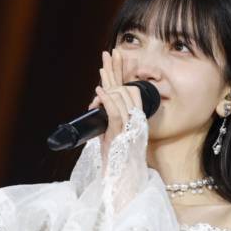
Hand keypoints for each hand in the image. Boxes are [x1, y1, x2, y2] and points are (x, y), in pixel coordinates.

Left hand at [86, 48, 143, 166]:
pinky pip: (115, 112)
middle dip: (116, 69)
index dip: (122, 72)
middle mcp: (135, 119)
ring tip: (100, 71)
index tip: (115, 58)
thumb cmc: (115, 158)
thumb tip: (96, 107)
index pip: (130, 89)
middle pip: (127, 87)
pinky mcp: (121, 134)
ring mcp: (130, 126)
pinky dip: (106, 100)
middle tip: (108, 53)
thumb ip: (107, 119)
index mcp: (134, 117)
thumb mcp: (110, 134)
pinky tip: (99, 91)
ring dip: (109, 82)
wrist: (119, 177)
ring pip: (122, 97)